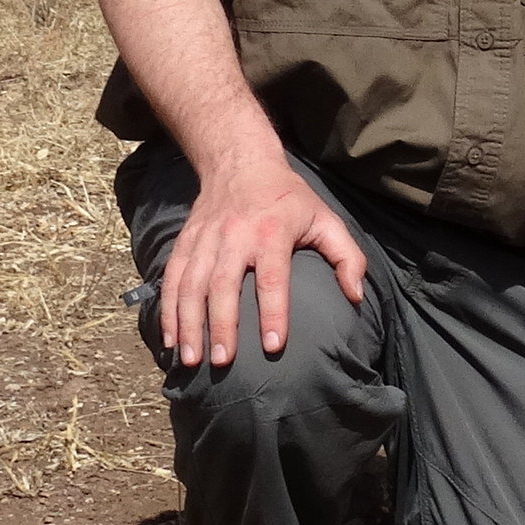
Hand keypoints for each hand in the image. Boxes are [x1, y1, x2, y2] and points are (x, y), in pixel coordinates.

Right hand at [157, 154, 365, 367]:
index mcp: (272, 232)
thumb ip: (348, 257)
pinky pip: (172, 278)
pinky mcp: (185, 242)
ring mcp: (205, 239)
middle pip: (223, 285)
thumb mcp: (326, 218)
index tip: (274, 345)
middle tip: (223, 362)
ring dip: (188, 324)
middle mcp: (234, 236)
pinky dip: (168, 309)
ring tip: (189, 360)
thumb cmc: (290, 199)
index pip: (272, 278)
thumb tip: (356, 296)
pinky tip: (168, 338)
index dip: (273, 312)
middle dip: (221, 325)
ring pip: (191, 285)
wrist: (241, 162)